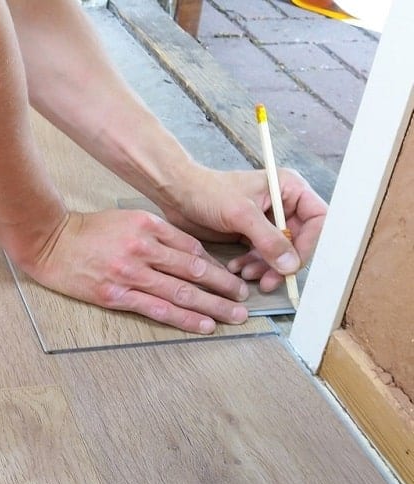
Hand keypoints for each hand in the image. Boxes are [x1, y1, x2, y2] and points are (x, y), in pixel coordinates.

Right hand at [24, 210, 250, 333]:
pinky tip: (203, 325)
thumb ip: (157, 233)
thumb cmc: (88, 231)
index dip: (216, 265)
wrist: (50, 243)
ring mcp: (129, 273)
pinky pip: (157, 309)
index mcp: (147, 226)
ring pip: (181, 292)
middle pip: (193, 270)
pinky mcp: (116, 295)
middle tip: (244, 299)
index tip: (231, 277)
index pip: (192, 248)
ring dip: (212, 306)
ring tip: (234, 316)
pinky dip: (184, 318)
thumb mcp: (126, 219)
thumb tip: (191, 254)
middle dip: (223, 287)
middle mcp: (142, 249)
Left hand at [156, 167, 326, 291]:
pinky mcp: (252, 233)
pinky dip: (252, 265)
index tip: (292, 264)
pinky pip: (261, 256)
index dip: (309, 244)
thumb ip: (269, 239)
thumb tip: (291, 265)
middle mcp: (283, 204)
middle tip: (268, 281)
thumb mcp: (241, 214)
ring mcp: (268, 221)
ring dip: (265, 267)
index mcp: (289, 189)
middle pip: (299, 241)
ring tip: (245, 274)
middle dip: (282, 262)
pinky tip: (236, 269)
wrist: (177, 194)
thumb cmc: (208, 192)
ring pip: (279, 252)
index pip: (317, 219)